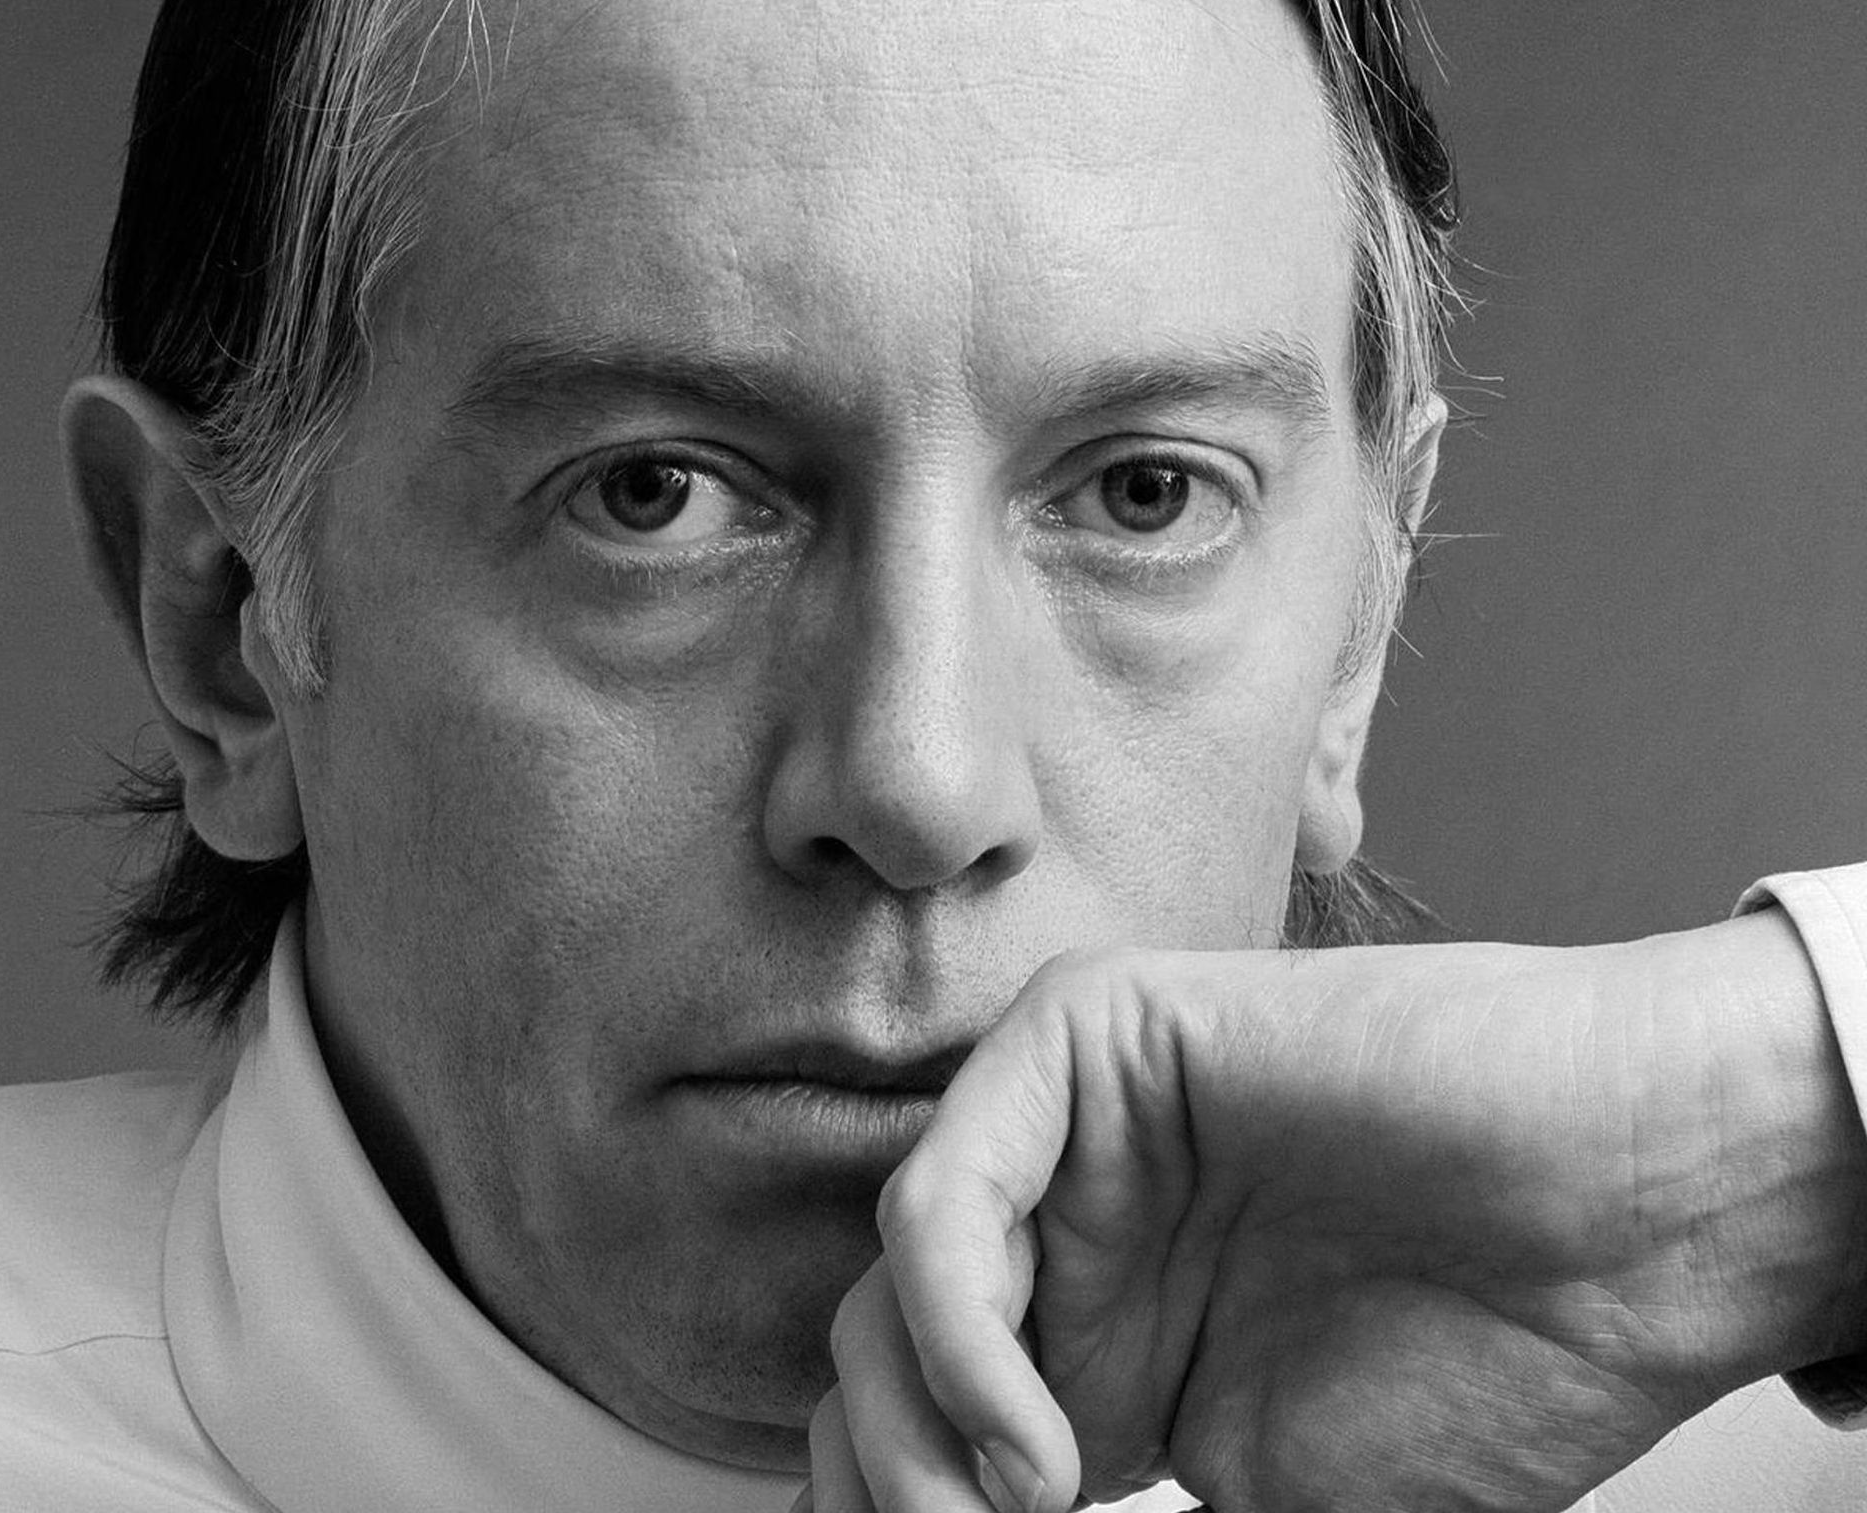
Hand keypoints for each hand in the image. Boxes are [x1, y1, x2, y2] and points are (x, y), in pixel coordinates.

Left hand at [811, 911, 1866, 1511]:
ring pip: (888, 1276)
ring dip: (909, 1430)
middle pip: (873, 1353)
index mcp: (1101, 1346)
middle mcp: (1072, 1236)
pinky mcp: (1094, 1036)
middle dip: (890, 1482)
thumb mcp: (1281, 1505)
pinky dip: (952, 1329)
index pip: (916, 1430)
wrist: (1628, 1214)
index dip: (905, 1511)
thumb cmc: (1500, 1357)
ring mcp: (1078, 1132)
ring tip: (1017, 1511)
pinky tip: (1037, 1441)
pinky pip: (943, 1189)